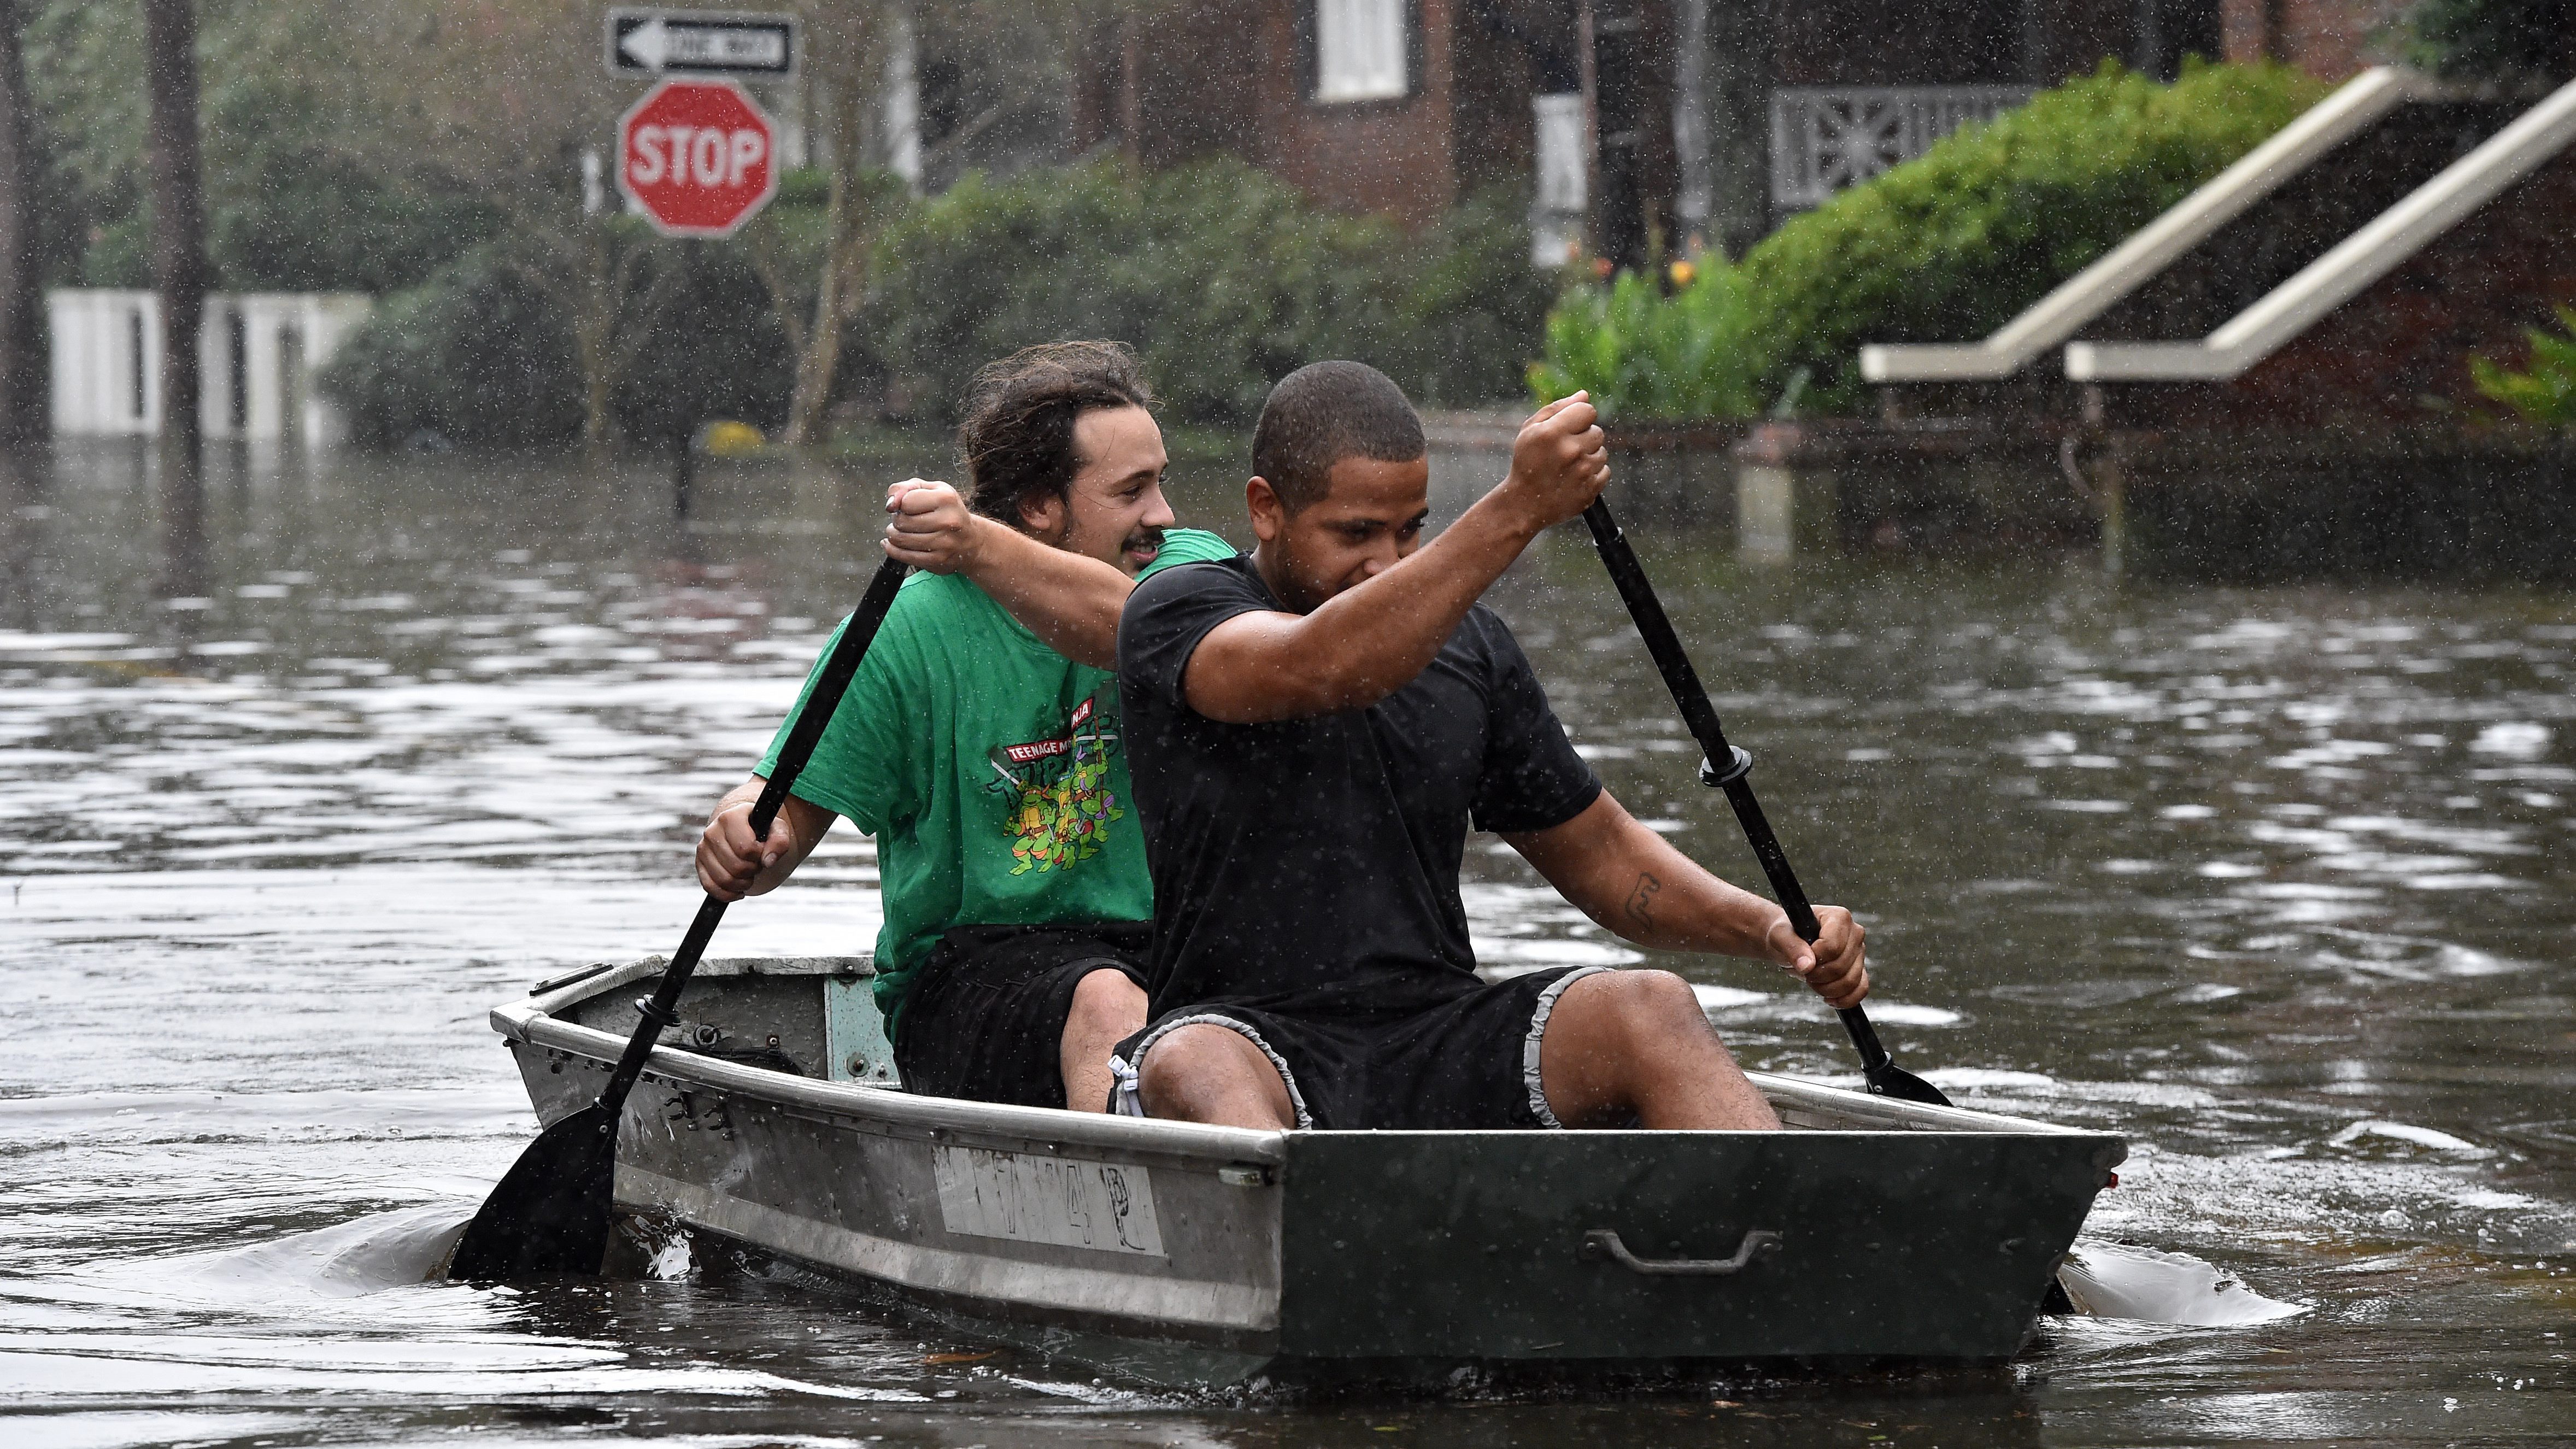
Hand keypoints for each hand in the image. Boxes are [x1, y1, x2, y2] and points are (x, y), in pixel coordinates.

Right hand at [695, 799, 788, 900]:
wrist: (742, 827)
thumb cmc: (761, 828)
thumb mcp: (777, 829)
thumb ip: (779, 841)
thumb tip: (768, 861)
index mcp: (730, 817)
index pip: (746, 848)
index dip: (759, 855)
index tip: (762, 850)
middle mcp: (712, 831)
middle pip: (736, 866)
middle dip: (753, 870)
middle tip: (757, 863)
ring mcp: (703, 848)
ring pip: (724, 880)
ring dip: (743, 883)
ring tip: (749, 873)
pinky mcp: (699, 864)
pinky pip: (710, 887)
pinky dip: (728, 894)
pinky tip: (739, 889)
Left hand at [882, 478, 981, 574]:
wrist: (971, 541)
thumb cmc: (948, 511)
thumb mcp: (932, 490)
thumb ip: (906, 488)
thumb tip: (890, 504)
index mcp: (946, 499)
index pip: (906, 501)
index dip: (902, 503)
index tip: (908, 506)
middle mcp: (948, 521)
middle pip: (901, 521)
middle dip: (897, 520)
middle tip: (905, 520)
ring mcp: (944, 543)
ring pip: (900, 539)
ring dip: (894, 535)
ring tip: (901, 531)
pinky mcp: (937, 561)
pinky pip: (904, 556)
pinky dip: (893, 549)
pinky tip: (892, 544)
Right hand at [1499, 393, 1609, 533]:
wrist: (1523, 504)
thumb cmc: (1526, 462)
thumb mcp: (1530, 430)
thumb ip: (1558, 408)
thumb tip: (1584, 395)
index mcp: (1553, 432)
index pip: (1587, 410)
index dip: (1579, 417)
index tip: (1568, 428)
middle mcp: (1570, 451)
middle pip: (1597, 431)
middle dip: (1583, 438)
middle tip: (1564, 450)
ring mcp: (1583, 472)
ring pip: (1602, 452)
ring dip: (1589, 456)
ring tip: (1568, 466)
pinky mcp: (1590, 490)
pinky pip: (1605, 471)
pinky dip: (1593, 473)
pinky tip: (1574, 478)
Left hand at [1764, 904, 1868, 1010]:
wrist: (1789, 942)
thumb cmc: (1786, 934)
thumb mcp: (1780, 936)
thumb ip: (1792, 947)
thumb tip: (1807, 966)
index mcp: (1839, 917)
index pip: (1832, 947)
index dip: (1814, 959)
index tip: (1802, 957)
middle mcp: (1855, 933)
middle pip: (1841, 966)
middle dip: (1817, 976)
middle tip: (1804, 972)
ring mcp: (1860, 952)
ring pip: (1851, 981)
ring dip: (1827, 989)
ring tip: (1812, 981)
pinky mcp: (1860, 970)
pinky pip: (1861, 990)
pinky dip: (1845, 1000)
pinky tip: (1829, 999)